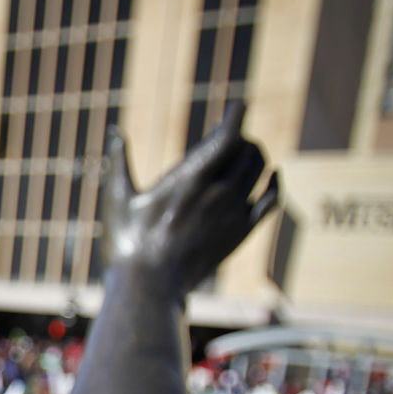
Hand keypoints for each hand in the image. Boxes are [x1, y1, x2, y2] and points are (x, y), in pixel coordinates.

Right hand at [101, 102, 278, 292]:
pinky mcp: (241, 233)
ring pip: (261, 169)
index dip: (237, 116)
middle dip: (242, 137)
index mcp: (189, 179)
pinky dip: (275, 183)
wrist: (149, 287)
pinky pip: (271, 200)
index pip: (227, 136)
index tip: (239, 105)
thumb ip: (120, 163)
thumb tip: (117, 135)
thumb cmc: (127, 244)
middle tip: (230, 135)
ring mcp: (232, 213)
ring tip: (244, 152)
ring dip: (256, 155)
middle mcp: (217, 193)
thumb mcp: (118, 200)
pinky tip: (273, 176)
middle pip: (248, 149)